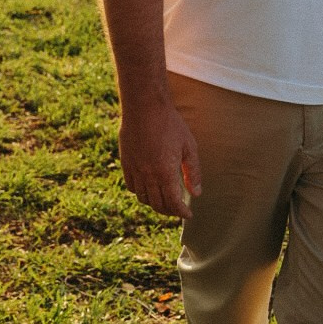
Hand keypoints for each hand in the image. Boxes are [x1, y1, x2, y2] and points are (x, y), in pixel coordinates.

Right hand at [118, 100, 202, 218]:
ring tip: (165, 203)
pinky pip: (132, 187)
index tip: (188, 215)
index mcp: (166, 172)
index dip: (181, 212)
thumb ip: (193, 172)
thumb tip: (196, 193)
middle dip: (170, 211)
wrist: (145, 108)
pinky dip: (141, 194)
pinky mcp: (126, 163)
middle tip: (178, 211)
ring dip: (155, 204)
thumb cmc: (171, 125)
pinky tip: (149, 190)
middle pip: (158, 204)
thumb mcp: (189, 147)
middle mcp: (148, 175)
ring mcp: (135, 170)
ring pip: (144, 198)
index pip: (173, 202)